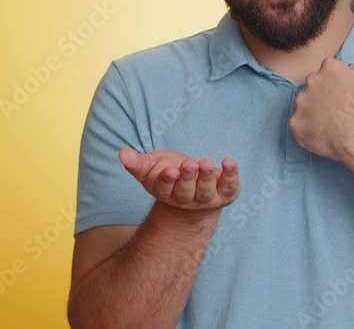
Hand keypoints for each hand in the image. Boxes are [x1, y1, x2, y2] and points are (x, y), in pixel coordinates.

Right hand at [118, 148, 240, 210]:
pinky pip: (230, 187)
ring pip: (206, 192)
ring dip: (207, 177)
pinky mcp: (226, 193)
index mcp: (166, 192)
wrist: (195, 186)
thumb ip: (137, 163)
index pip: (165, 189)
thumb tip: (122, 154)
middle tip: (190, 164)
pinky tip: (229, 162)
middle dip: (188, 178)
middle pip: (186, 192)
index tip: (171, 171)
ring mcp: (207, 199)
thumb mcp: (151, 167)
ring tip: (206, 162)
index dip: (168, 181)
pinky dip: (231, 175)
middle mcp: (186, 199)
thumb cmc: (169, 173)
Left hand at [289, 57, 353, 160]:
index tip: (340, 95)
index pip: (326, 70)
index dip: (334, 84)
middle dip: (321, 96)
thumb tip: (346, 70)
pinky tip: (323, 135)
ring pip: (304, 104)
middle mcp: (312, 81)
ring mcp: (301, 102)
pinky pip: (299, 124)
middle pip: (312, 85)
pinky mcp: (295, 122)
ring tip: (330, 124)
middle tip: (335, 111)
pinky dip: (308, 129)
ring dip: (313, 112)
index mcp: (329, 67)